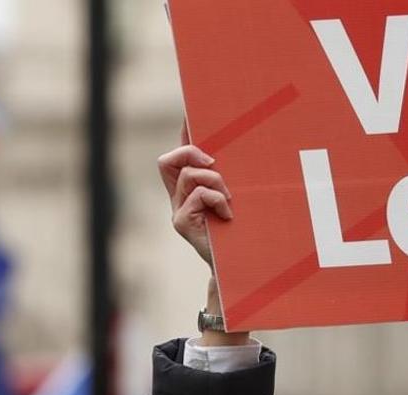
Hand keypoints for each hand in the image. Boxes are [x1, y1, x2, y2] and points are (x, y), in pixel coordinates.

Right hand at [157, 124, 232, 265]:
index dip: (181, 136)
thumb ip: (226, 179)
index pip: (176, 157)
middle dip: (191, 154)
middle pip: (168, 161)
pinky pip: (198, 194)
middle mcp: (177, 200)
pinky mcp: (182, 222)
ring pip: (189, 176)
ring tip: (228, 200)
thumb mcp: (232, 199)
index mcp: (187, 192)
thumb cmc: (239, 233)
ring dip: (215, 182)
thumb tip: (229, 154)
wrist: (237, 266)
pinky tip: (227, 215)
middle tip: (214, 163)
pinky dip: (217, 200)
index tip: (189, 115)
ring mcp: (177, 212)